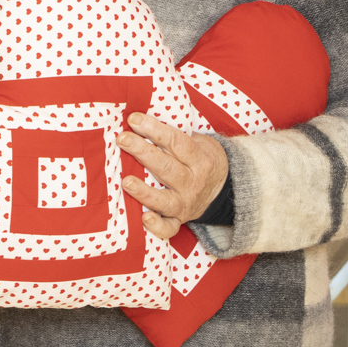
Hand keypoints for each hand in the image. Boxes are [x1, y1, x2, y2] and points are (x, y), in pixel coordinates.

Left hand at [119, 111, 229, 240]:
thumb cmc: (201, 159)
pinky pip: (169, 228)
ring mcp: (185, 203)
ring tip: (126, 181)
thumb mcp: (199, 142)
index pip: (176, 142)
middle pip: (166, 167)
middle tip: (122, 139)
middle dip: (142, 152)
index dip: (155, 129)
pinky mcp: (178, 220)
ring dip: (144, 192)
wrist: (225, 190)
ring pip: (164, 199)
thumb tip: (140, 118)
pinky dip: (157, 227)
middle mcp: (192, 182)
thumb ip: (175, 135)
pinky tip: (144, 218)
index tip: (134, 119)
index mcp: (199, 159)